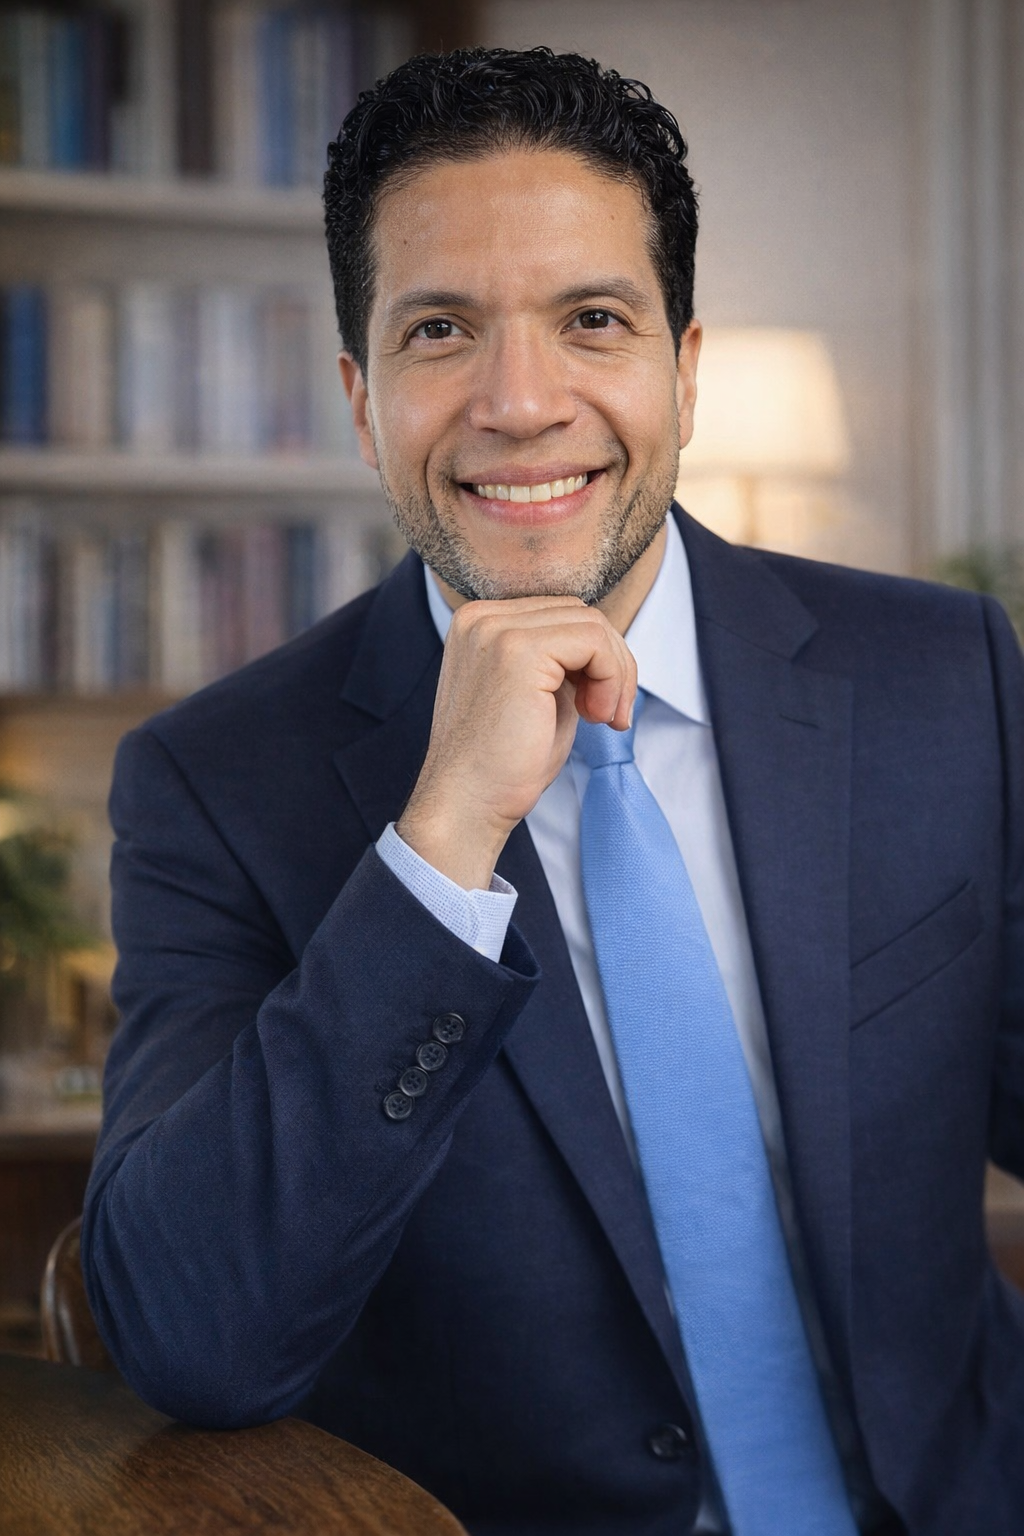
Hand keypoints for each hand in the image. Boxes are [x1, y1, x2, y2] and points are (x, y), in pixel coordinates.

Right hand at [397, 596, 636, 889]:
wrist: (467, 804)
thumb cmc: (503, 763)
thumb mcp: (536, 694)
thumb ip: (561, 661)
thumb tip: (607, 643)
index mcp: (479, 623)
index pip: (561, 614)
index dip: (594, 659)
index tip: (597, 708)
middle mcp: (480, 617)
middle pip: (580, 612)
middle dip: (611, 664)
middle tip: (609, 716)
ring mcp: (496, 629)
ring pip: (592, 624)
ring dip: (615, 674)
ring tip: (603, 719)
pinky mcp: (517, 650)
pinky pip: (594, 641)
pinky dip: (612, 678)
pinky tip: (596, 717)